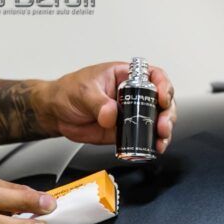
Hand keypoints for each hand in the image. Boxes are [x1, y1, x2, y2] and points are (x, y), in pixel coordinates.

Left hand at [37, 61, 176, 151]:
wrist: (56, 113)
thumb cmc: (67, 92)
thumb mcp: (82, 91)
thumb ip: (97, 102)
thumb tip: (110, 114)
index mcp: (125, 76)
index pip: (153, 75)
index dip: (163, 86)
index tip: (161, 98)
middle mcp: (132, 94)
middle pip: (162, 100)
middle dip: (167, 114)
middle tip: (162, 125)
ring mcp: (131, 113)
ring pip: (157, 119)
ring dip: (163, 131)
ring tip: (160, 140)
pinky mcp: (126, 131)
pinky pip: (145, 136)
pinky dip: (152, 143)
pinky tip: (154, 148)